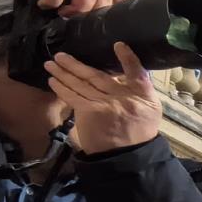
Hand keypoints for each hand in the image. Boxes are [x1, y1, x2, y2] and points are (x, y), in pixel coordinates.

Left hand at [47, 43, 162, 152]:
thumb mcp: (150, 108)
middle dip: (76, 64)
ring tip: (50, 64)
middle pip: (97, 75)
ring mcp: (104, 104)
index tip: (118, 45)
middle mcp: (121, 96)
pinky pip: (73, 96)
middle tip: (60, 55)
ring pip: (80, 84)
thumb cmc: (139, 130)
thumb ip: (140, 88)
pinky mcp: (90, 113)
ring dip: (63, 73)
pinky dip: (62, 88)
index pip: (136, 72)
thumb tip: (124, 70)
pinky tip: (53, 80)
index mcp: (141, 94)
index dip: (128, 58)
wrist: (129, 156)